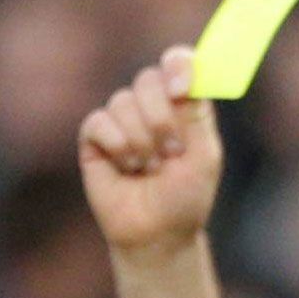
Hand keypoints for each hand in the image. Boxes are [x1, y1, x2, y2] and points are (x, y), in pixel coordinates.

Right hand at [78, 49, 222, 254]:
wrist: (157, 233)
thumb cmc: (185, 197)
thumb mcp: (203, 157)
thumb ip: (197, 115)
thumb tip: (189, 76)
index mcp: (182, 105)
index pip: (178, 64)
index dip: (179, 66)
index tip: (182, 88)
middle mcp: (151, 105)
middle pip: (149, 79)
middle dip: (162, 119)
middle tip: (172, 152)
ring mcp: (121, 117)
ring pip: (124, 102)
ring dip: (142, 141)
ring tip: (150, 169)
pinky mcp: (95, 135)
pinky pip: (100, 121)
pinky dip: (118, 146)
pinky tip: (127, 168)